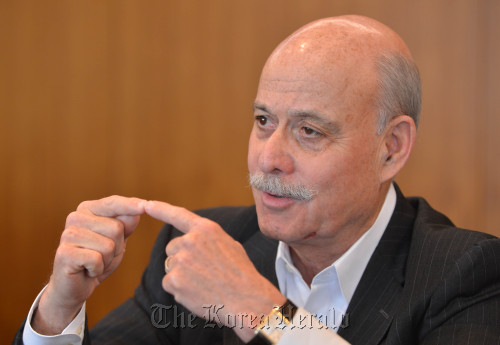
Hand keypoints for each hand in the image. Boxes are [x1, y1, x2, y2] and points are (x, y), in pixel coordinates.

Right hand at [33, 196, 145, 334]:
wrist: (75, 286)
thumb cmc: (97, 259)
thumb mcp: (117, 240)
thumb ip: (126, 224)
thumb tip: (137, 211)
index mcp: (88, 209)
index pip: (113, 203)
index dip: (131, 205)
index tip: (146, 205)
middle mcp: (75, 217)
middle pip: (116, 228)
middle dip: (116, 246)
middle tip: (102, 255)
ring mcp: (68, 234)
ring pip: (108, 245)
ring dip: (107, 259)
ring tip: (94, 262)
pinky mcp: (65, 253)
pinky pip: (97, 259)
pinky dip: (98, 269)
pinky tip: (87, 270)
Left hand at [145, 201, 285, 341]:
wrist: (246, 300)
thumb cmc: (241, 274)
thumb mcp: (230, 245)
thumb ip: (208, 239)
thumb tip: (195, 240)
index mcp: (205, 230)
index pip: (179, 215)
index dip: (161, 209)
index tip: (147, 204)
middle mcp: (190, 241)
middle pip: (172, 249)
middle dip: (181, 259)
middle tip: (203, 272)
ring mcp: (180, 261)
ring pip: (170, 267)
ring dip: (181, 275)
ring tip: (204, 283)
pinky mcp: (174, 280)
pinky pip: (169, 284)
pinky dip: (179, 290)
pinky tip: (197, 293)